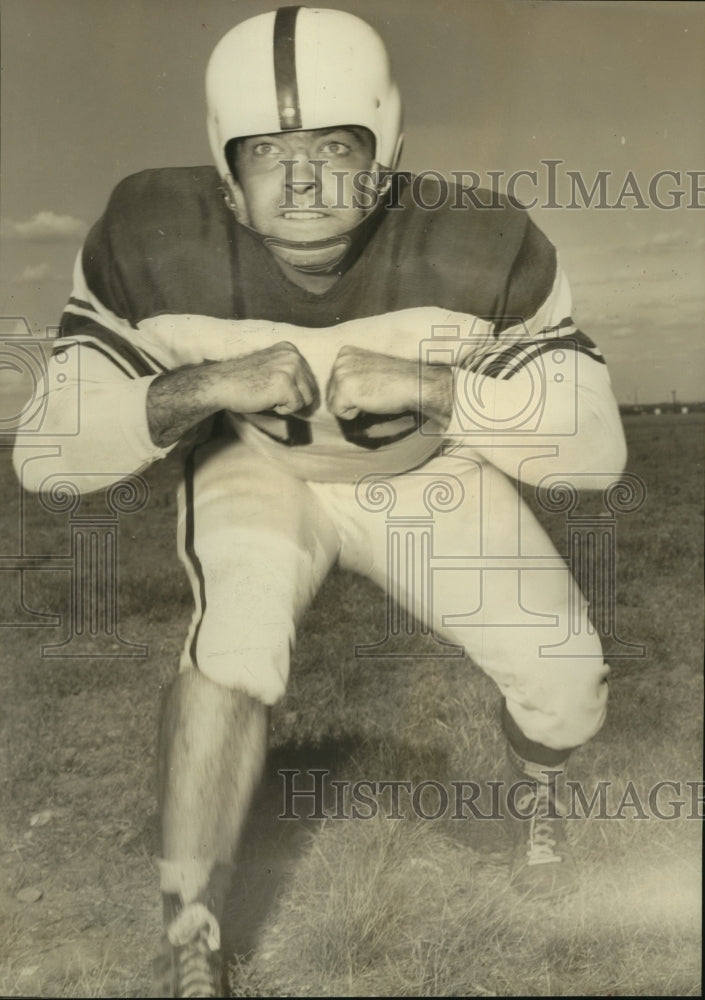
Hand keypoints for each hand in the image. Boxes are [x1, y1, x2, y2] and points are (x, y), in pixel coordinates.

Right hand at [215, 341, 317, 414]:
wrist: (222, 384)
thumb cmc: (244, 380)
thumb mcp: (272, 367)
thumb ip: (291, 372)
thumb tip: (312, 395)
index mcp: (290, 349)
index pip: (308, 379)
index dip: (290, 390)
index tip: (269, 384)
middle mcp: (293, 356)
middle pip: (310, 390)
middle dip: (291, 397)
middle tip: (267, 391)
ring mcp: (290, 369)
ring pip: (305, 399)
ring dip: (287, 404)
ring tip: (267, 394)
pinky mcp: (285, 384)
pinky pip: (295, 407)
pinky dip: (281, 409)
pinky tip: (266, 399)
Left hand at [326, 345, 451, 423]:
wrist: (413, 384)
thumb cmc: (395, 380)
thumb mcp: (367, 368)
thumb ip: (350, 373)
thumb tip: (336, 393)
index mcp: (344, 353)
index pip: (334, 382)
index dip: (352, 391)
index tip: (371, 384)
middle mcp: (339, 360)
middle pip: (331, 393)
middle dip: (350, 399)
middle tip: (372, 392)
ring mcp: (340, 374)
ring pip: (333, 404)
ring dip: (352, 406)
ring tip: (371, 396)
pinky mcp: (344, 390)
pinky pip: (339, 413)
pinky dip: (353, 414)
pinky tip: (369, 402)